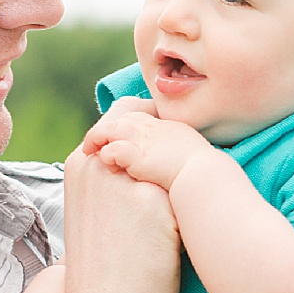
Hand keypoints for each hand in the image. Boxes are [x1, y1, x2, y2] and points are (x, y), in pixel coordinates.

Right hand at [59, 146, 179, 292]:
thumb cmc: (107, 268)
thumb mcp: (96, 208)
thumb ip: (114, 176)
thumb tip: (150, 155)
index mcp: (81, 162)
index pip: (131, 133)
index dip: (149, 162)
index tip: (146, 200)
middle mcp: (99, 163)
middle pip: (155, 146)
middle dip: (165, 174)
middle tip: (154, 220)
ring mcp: (125, 180)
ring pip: (173, 170)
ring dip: (179, 194)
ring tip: (160, 234)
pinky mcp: (154, 202)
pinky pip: (188, 195)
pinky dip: (190, 217)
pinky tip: (171, 245)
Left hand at [80, 101, 214, 191]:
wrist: (204, 176)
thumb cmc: (202, 170)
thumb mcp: (189, 151)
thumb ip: (174, 150)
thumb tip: (169, 159)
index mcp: (164, 126)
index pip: (135, 116)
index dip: (121, 125)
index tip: (113, 135)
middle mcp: (151, 128)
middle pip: (120, 118)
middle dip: (104, 129)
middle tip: (92, 143)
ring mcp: (143, 139)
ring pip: (110, 129)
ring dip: (97, 138)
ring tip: (89, 150)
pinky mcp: (136, 154)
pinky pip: (113, 149)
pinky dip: (107, 155)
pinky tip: (107, 165)